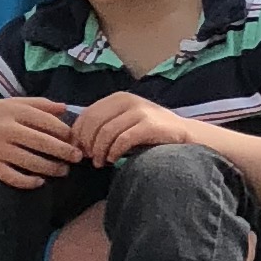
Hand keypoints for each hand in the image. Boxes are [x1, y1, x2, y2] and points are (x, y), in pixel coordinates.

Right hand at [0, 97, 81, 188]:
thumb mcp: (11, 104)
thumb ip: (38, 104)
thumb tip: (66, 108)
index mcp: (12, 110)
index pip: (46, 121)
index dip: (65, 132)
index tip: (76, 139)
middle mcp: (5, 128)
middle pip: (42, 142)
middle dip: (64, 151)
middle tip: (78, 158)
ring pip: (31, 161)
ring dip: (52, 168)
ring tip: (63, 170)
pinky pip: (14, 177)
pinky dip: (29, 182)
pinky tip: (40, 181)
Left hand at [78, 94, 202, 164]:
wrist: (184, 135)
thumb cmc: (150, 132)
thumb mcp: (125, 122)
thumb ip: (105, 124)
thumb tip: (76, 140)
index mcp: (119, 98)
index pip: (88, 114)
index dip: (78, 133)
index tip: (79, 149)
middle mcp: (128, 100)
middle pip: (94, 123)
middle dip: (87, 143)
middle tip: (89, 158)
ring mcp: (139, 112)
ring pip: (106, 132)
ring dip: (99, 151)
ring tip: (100, 163)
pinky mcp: (149, 125)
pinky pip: (122, 140)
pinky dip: (113, 153)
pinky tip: (113, 160)